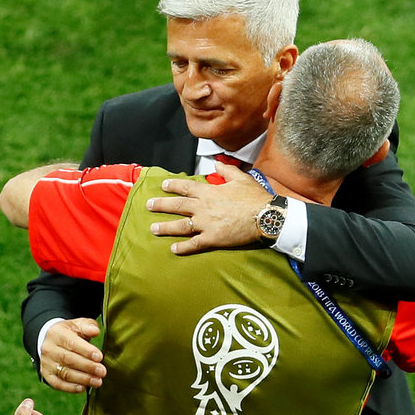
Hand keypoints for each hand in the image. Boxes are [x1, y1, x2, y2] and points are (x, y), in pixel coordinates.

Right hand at [41, 318, 104, 392]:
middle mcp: (49, 349)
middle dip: (87, 366)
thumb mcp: (78, 325)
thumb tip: (95, 331)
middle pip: (69, 359)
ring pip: (64, 373)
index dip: (86, 351)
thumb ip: (88, 326)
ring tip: (97, 381)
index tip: (99, 357)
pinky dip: (70, 387)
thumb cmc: (70, 333)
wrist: (50, 340)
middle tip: (102, 372)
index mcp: (57, 334)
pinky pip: (58, 384)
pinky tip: (83, 388)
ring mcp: (46, 363)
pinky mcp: (46, 375)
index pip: (72, 343)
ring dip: (82, 379)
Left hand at [146, 163, 271, 254]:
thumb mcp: (241, 178)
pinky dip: (182, 247)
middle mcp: (203, 208)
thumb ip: (226, 171)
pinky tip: (173, 249)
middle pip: (177, 206)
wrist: (266, 216)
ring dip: (165, 227)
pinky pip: (194, 244)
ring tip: (153, 228)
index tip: (163, 186)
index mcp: (209, 192)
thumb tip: (216, 164)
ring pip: (180, 226)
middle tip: (148, 205)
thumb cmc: (254, 197)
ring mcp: (206, 224)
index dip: (173, 186)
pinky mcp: (212, 239)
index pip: (186, 187)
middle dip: (161, 205)